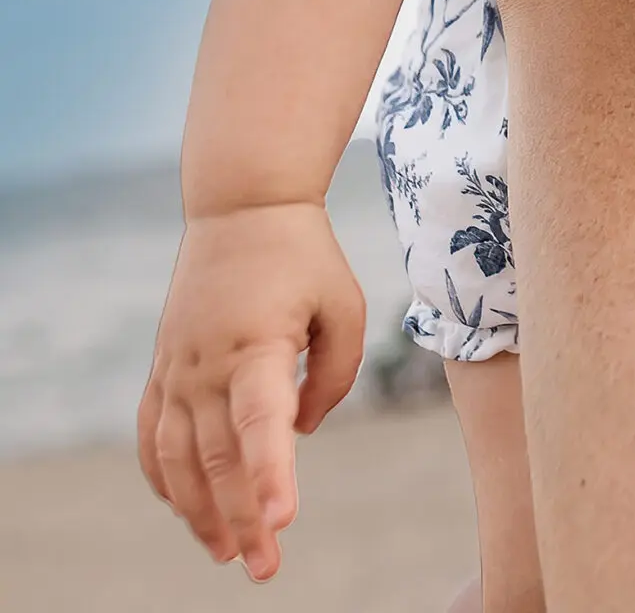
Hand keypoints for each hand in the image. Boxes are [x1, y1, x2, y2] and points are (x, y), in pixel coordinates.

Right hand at [137, 201, 364, 580]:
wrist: (242, 206)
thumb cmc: (303, 255)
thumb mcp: (343, 304)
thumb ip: (334, 375)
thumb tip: (300, 432)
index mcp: (256, 344)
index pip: (260, 422)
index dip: (270, 474)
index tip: (282, 520)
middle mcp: (207, 362)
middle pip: (219, 457)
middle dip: (241, 518)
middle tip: (265, 566)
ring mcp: (177, 366)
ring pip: (178, 458)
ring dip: (199, 511)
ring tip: (226, 552)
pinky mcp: (164, 366)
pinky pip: (153, 435)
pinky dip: (164, 477)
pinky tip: (184, 508)